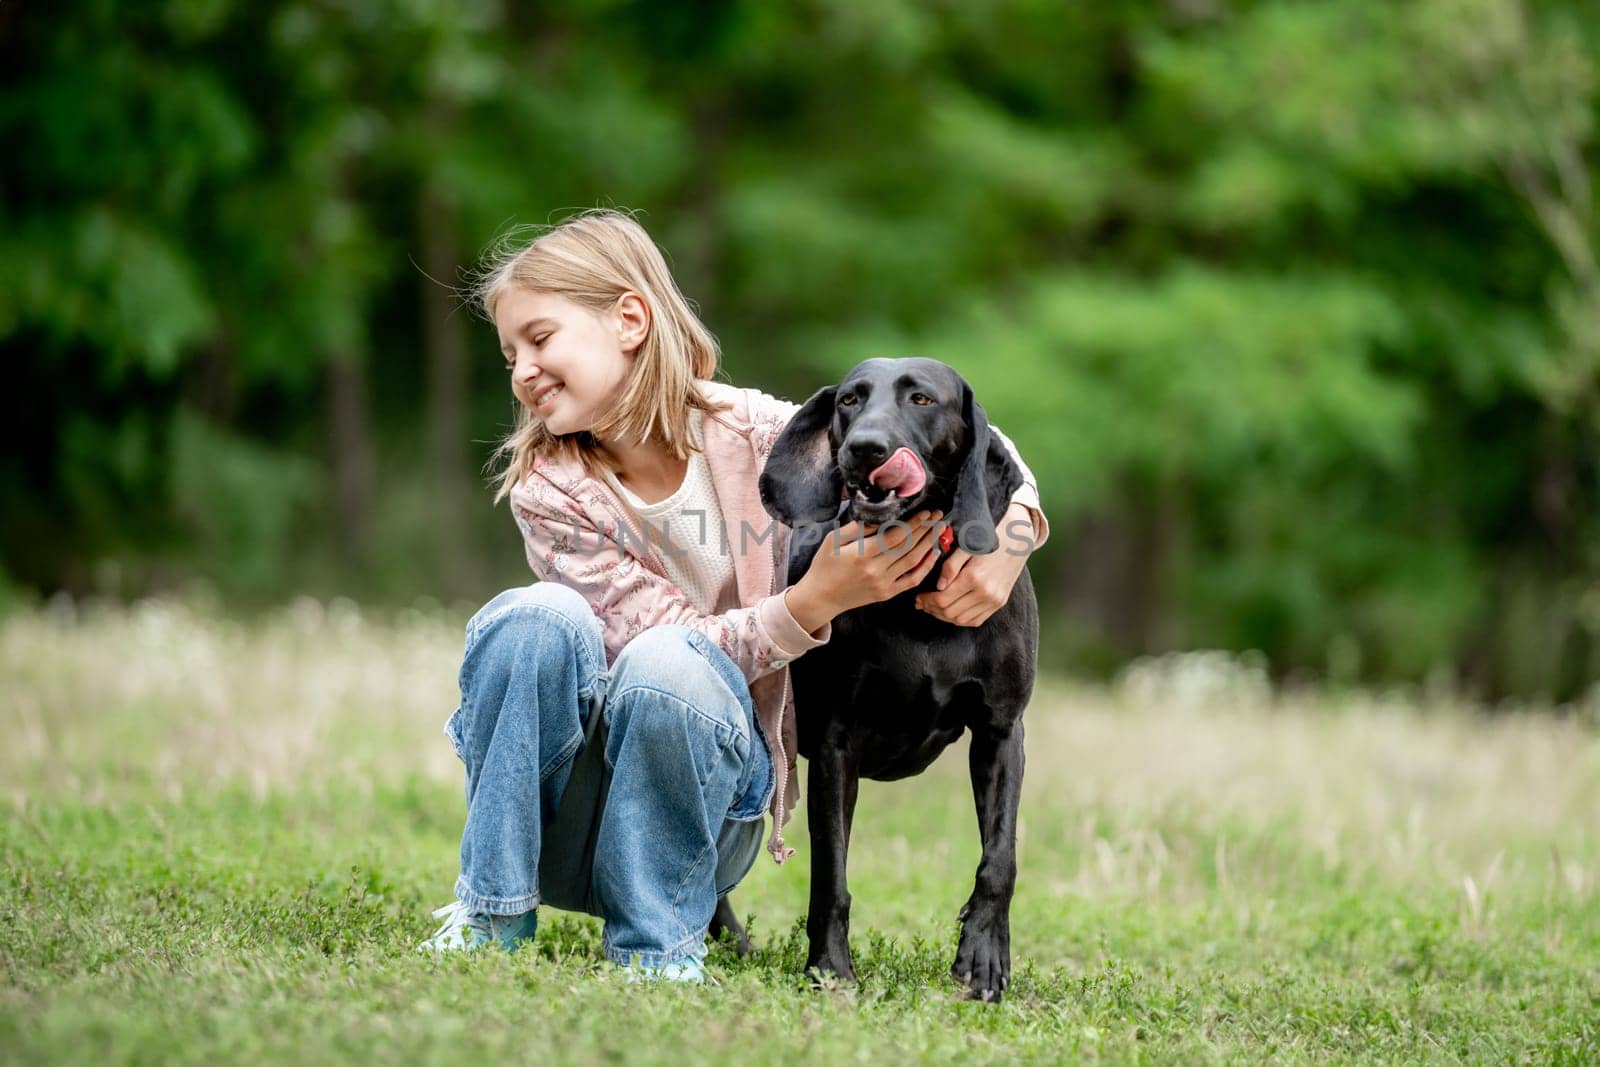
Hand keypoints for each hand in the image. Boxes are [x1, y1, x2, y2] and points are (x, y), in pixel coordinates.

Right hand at [796, 509, 944, 618]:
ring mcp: (883, 584)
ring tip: (939, 529)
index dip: (913, 523)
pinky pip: (912, 580)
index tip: (925, 512)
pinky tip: (933, 553)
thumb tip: (881, 515)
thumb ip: (858, 527)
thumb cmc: (825, 566)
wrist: (821, 598)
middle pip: (908, 546)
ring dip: (928, 543)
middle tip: (938, 516)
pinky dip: (925, 566)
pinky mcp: (887, 593)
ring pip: (913, 561)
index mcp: (861, 555)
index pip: (895, 536)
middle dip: (925, 529)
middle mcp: (875, 570)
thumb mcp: (834, 540)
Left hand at [915, 503, 1032, 627]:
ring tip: (934, 607)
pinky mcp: (999, 602)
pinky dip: (960, 619)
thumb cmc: (989, 537)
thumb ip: (951, 565)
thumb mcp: (966, 544)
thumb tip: (938, 586)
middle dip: (932, 610)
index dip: (926, 601)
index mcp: (974, 577)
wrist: (1018, 539)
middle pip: (950, 612)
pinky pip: (976, 620)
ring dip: (944, 616)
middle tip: (922, 603)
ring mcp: (994, 600)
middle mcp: (986, 592)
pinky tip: (951, 610)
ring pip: (961, 620)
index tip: (918, 597)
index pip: (942, 599)